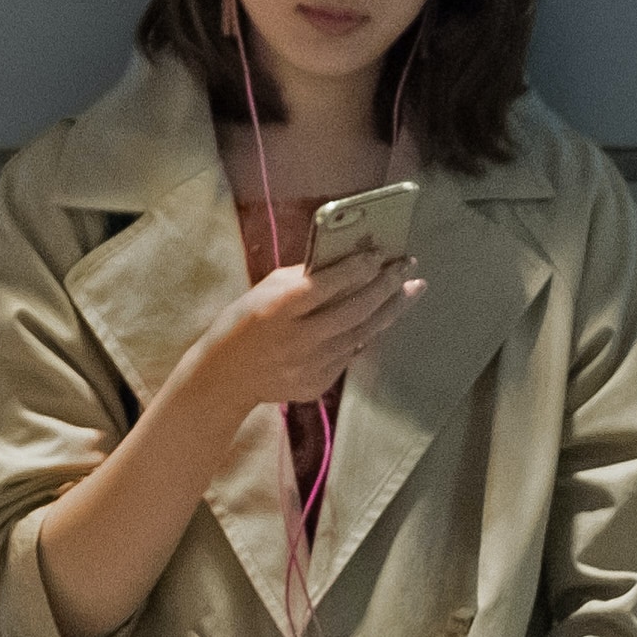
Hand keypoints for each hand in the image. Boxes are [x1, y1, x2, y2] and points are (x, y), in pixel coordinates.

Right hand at [177, 245, 420, 424]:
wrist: (225, 377)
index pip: (328, 283)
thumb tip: (342, 261)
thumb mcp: (263, 291)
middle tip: (408, 267)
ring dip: (390, 309)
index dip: (358, 267)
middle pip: (355, 309)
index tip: (380, 254)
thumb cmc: (242, 323)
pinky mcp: (318, 383)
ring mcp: (311, 365)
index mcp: (281, 308)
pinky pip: (350, 354)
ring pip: (361, 333)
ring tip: (411, 290)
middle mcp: (300, 338)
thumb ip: (301, 278)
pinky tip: (381, 317)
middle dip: (386, 285)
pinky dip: (366, 333)